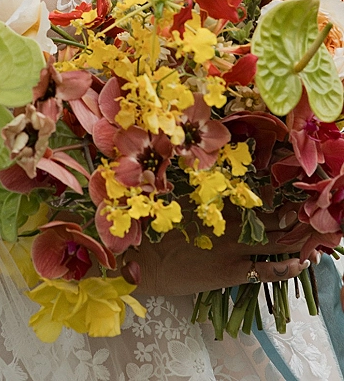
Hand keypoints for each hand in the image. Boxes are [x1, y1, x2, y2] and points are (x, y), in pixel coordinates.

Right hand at [131, 208, 310, 296]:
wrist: (144, 258)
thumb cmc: (157, 229)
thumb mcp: (182, 202)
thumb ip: (205, 194)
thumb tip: (215, 185)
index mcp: (221, 203)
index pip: (261, 199)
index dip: (280, 200)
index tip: (290, 199)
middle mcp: (233, 222)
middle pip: (275, 219)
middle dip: (295, 220)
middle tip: (308, 220)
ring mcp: (235, 247)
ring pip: (278, 242)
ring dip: (298, 241)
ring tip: (312, 240)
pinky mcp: (233, 272)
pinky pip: (269, 271)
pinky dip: (288, 268)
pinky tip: (301, 264)